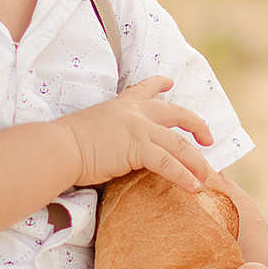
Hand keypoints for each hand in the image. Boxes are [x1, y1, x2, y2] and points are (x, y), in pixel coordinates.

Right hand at [55, 75, 217, 190]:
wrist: (58, 148)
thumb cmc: (66, 144)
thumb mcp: (91, 129)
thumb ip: (108, 133)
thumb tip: (110, 149)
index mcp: (121, 106)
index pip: (143, 89)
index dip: (159, 84)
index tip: (169, 81)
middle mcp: (134, 113)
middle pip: (176, 113)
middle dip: (197, 125)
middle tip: (208, 138)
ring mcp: (138, 129)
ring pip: (179, 144)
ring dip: (196, 162)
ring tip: (206, 177)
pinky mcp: (138, 148)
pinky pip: (169, 163)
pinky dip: (184, 176)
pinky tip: (194, 187)